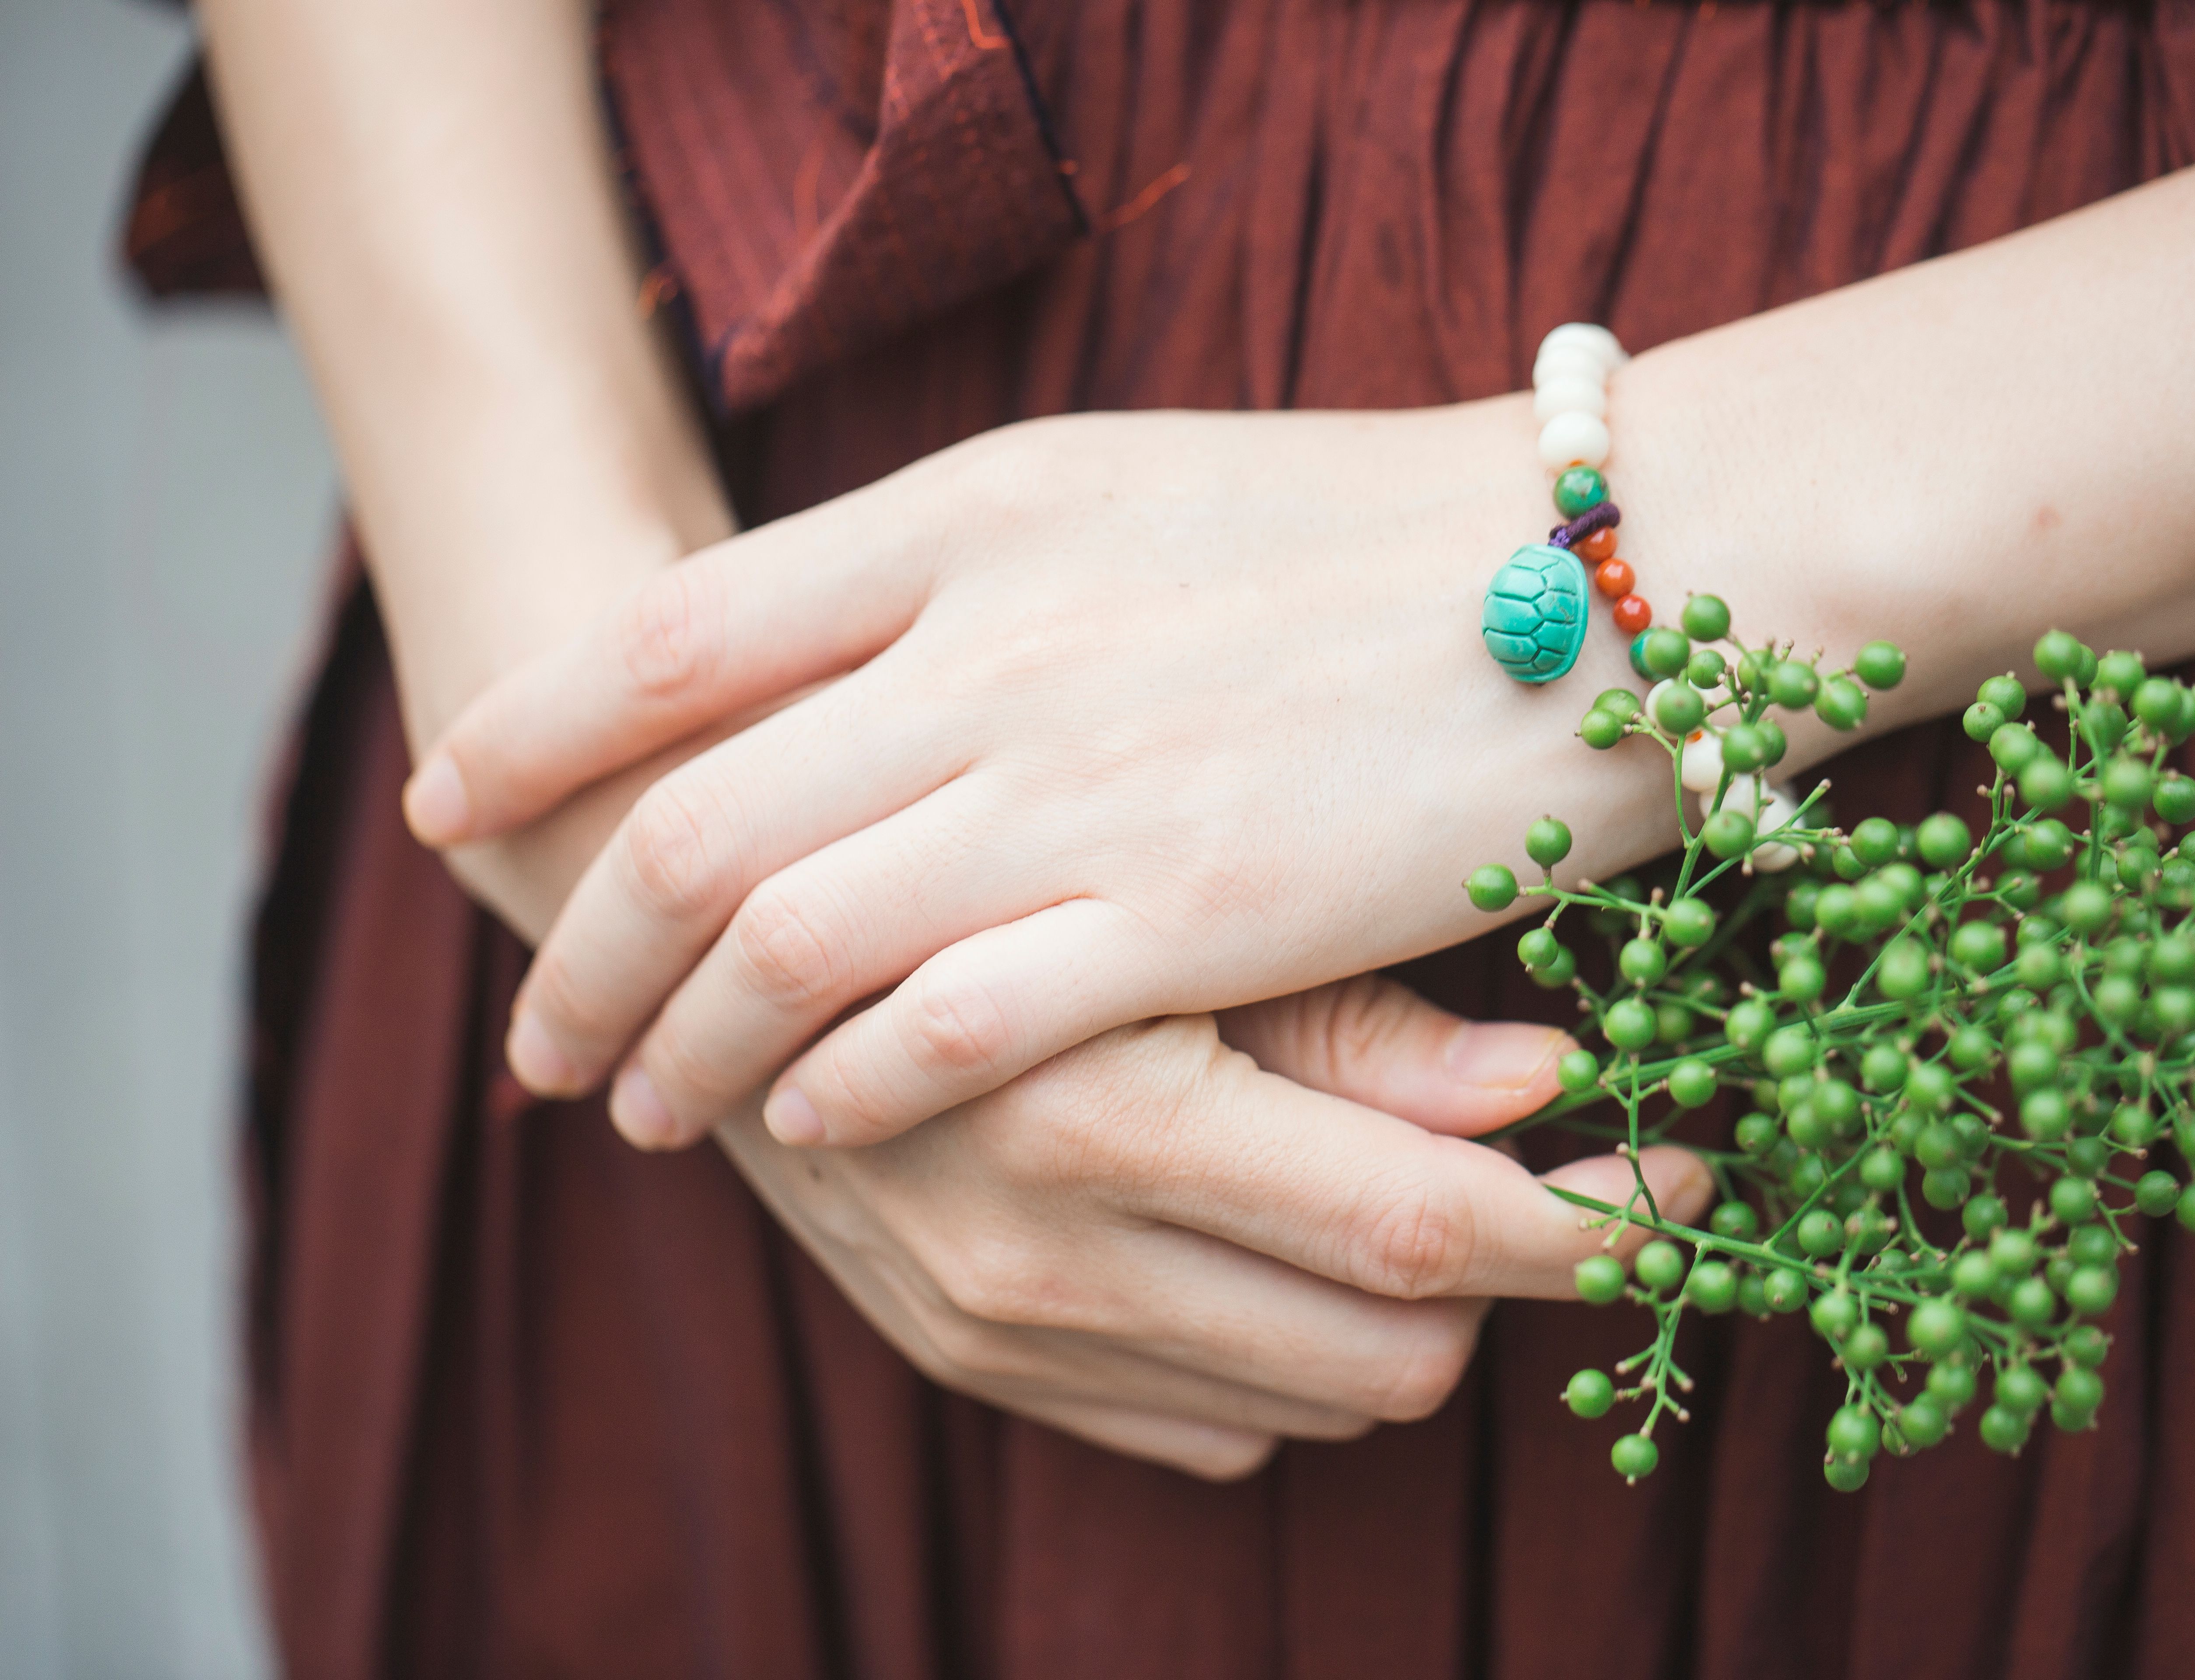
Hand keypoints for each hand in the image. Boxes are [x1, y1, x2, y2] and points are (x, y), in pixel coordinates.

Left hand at [408, 400, 1695, 1148]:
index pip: (670, 630)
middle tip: (542, 1036)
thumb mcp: (1126, 491)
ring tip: (645, 1106)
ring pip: (785, 937)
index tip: (457, 806)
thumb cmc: (1373, 534)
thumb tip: (820, 675)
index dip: (532, 729)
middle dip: (583, 951)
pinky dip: (848, 1085)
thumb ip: (960, 575)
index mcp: (975, 514)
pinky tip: (815, 1125)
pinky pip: (946, 1023)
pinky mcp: (1187, 909)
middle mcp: (994, 641)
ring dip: (687, 1042)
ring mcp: (1084, 779)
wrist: (1604, 563)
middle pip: (691, 815)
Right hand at [719, 973, 1708, 1478]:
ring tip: (1394, 1170)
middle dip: (1508, 1275)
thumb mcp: (1163, 893)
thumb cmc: (970, 848)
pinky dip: (1277, 1345)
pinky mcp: (971, 1362)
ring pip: (1312, 1402)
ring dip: (1395, 1310)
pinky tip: (1262, 1220)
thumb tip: (1552, 1094)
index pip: (1422, 1234)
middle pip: (1390, 1351)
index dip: (1591, 1222)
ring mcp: (998, 1330)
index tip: (1696, 1181)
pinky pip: (1207, 1427)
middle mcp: (1043, 1252)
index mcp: (1103, 1112)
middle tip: (1558, 1167)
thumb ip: (1355, 1021)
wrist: (705, 920)